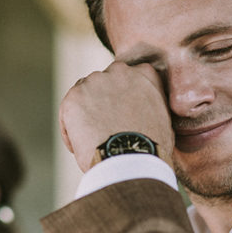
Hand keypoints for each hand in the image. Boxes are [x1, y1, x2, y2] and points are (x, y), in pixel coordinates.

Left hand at [59, 61, 173, 171]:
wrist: (130, 161)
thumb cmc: (150, 147)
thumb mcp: (163, 119)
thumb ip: (151, 106)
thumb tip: (144, 114)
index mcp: (144, 74)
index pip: (130, 78)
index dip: (124, 97)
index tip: (124, 116)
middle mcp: (119, 71)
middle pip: (104, 83)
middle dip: (103, 102)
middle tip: (106, 127)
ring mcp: (94, 82)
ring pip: (84, 95)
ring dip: (86, 114)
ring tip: (94, 141)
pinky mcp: (73, 97)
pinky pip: (68, 111)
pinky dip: (71, 129)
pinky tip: (82, 146)